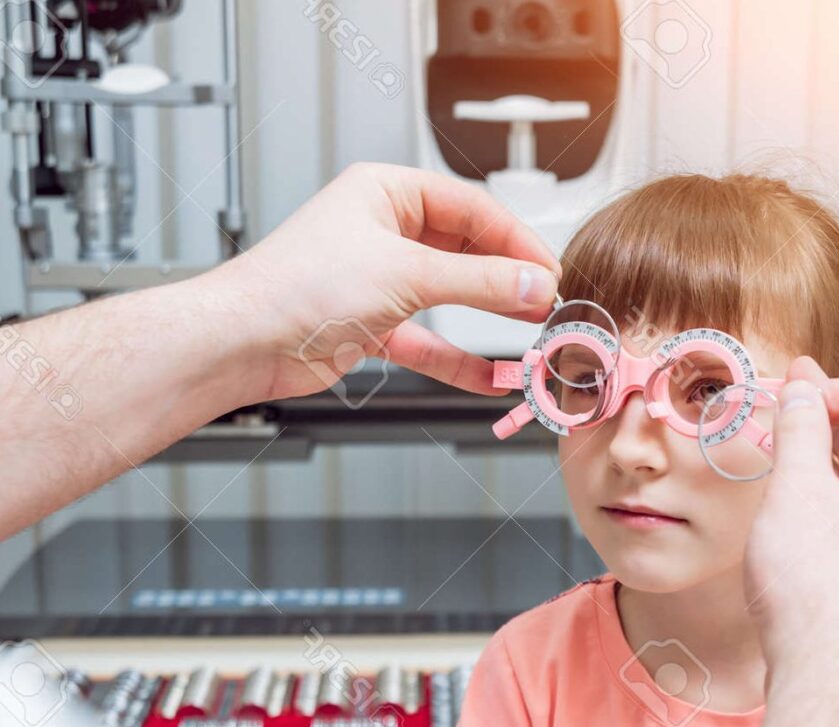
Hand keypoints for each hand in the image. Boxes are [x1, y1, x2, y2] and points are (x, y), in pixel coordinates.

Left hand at [206, 162, 560, 400]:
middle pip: (464, 252)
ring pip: (449, 297)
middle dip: (506, 280)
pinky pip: (428, 340)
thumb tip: (533, 283)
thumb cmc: (296, 286)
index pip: (471, 208)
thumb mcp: (407, 272)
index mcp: (387, 193)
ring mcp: (378, 280)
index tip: (548, 270)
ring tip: (529, 334)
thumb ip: (479, 281)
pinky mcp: (372, 324)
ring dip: (488, 320)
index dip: (515, 240)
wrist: (245, 342)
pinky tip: (487, 377)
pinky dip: (456, 360)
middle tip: (545, 301)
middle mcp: (383, 231)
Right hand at [745, 356, 838, 668]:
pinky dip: (825, 510)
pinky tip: (788, 525)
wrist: (829, 674)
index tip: (809, 401)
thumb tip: (802, 390)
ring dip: (824, 472)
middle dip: (833, 431)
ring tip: (780, 478)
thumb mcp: (799, 486)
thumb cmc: (821, 589)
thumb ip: (801, 428)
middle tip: (785, 432)